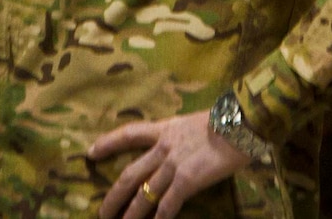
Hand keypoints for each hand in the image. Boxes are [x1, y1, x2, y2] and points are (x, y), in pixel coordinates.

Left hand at [88, 111, 249, 218]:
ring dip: (131, 214)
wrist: (240, 123)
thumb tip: (176, 146)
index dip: (108, 143)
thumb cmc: (225, 121)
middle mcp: (164, 148)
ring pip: (144, 194)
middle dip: (113, 196)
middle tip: (102, 212)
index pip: (129, 134)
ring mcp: (174, 165)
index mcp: (165, 129)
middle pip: (130, 174)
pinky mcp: (187, 180)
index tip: (91, 152)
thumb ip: (180, 136)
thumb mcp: (193, 122)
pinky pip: (168, 205)